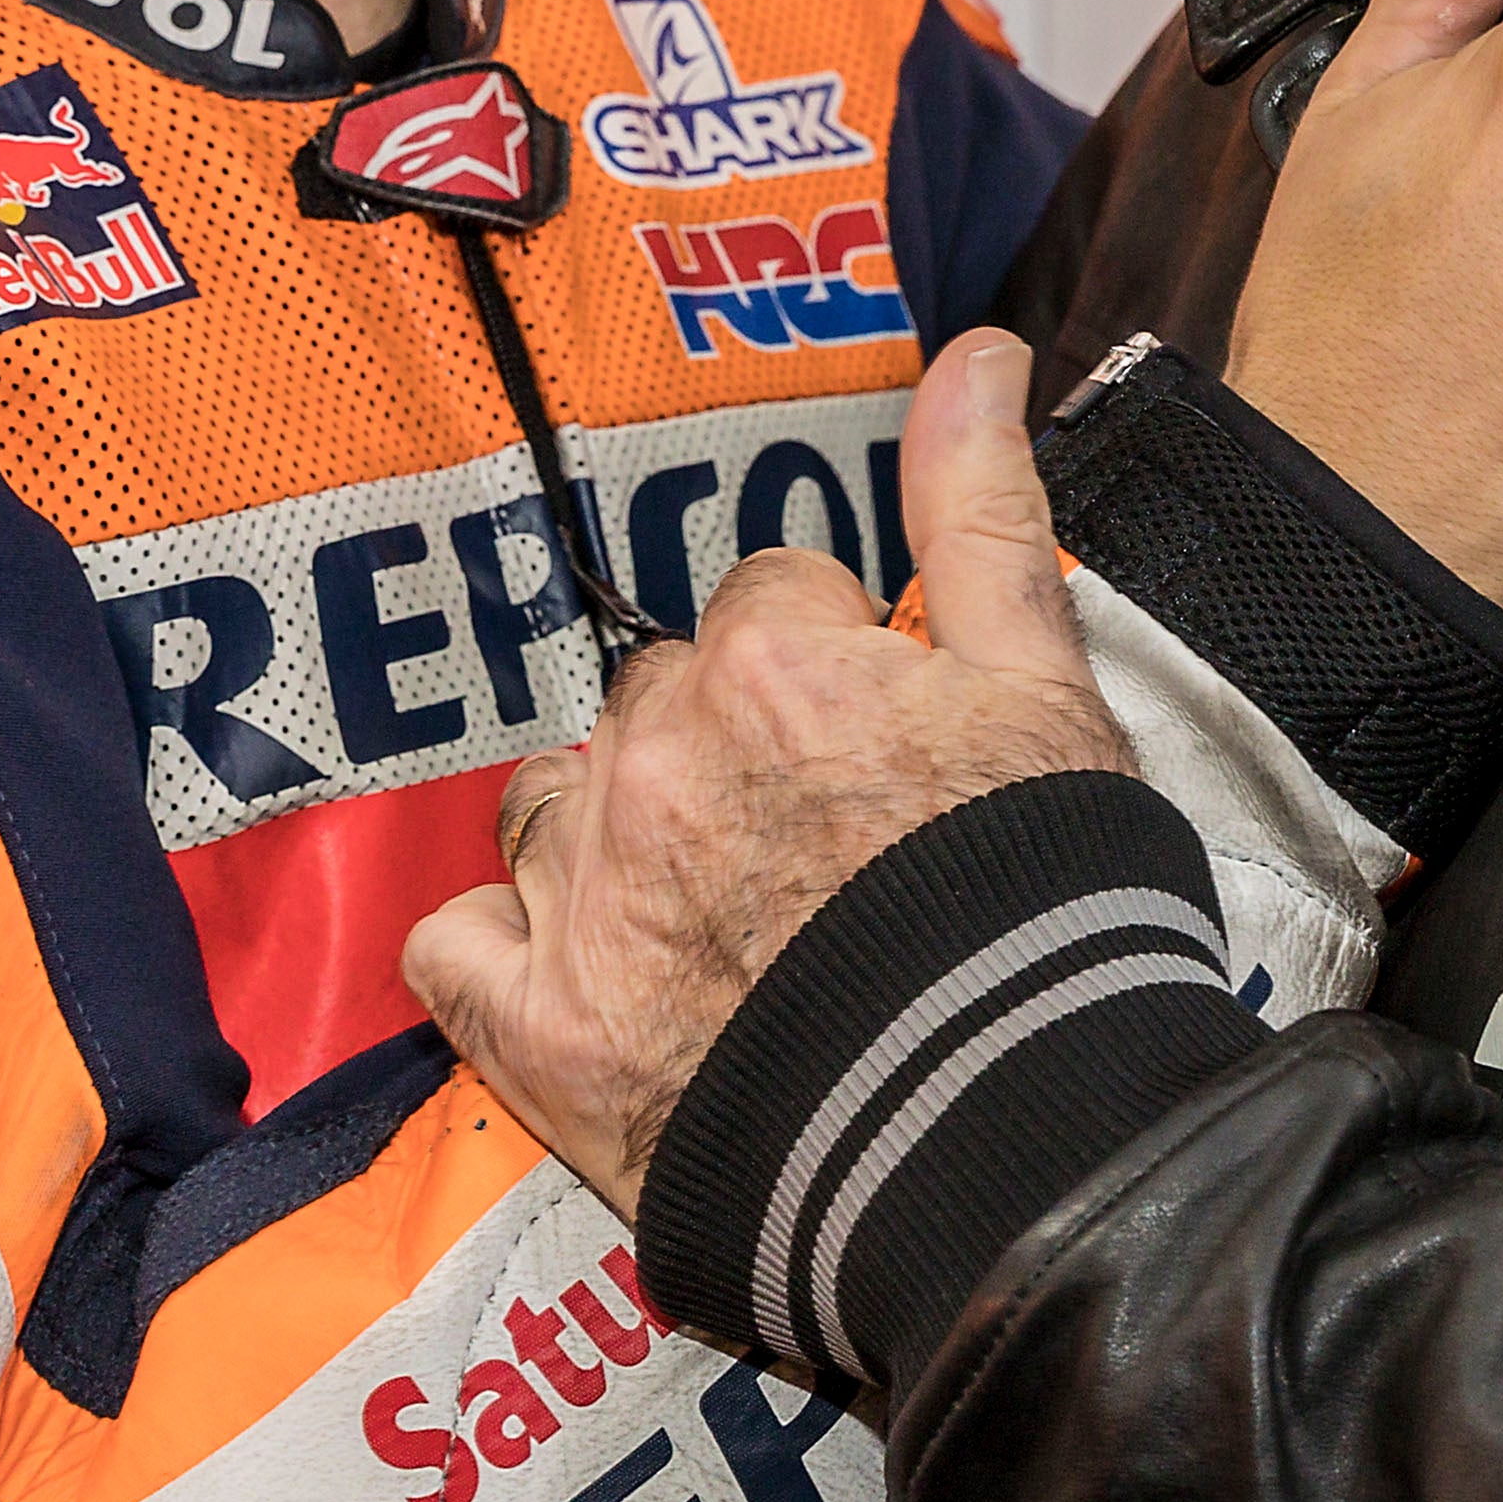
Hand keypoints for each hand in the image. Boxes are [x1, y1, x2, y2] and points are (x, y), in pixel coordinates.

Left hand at [407, 329, 1115, 1223]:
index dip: (831, 663)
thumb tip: (979, 357)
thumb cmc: (1042, 915)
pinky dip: (495, 946)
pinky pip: (452, 947)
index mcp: (774, 662)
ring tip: (707, 904)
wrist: (1007, 1144)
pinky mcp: (543, 1032)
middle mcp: (656, 758)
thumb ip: (984, 509)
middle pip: (656, 694)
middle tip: (813, 835)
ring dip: (607, 827)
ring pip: (552, 798)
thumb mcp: (1049, 685)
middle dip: (720, 739)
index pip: (767, 599)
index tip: (876, 737)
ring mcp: (586, 897)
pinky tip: (565, 966)